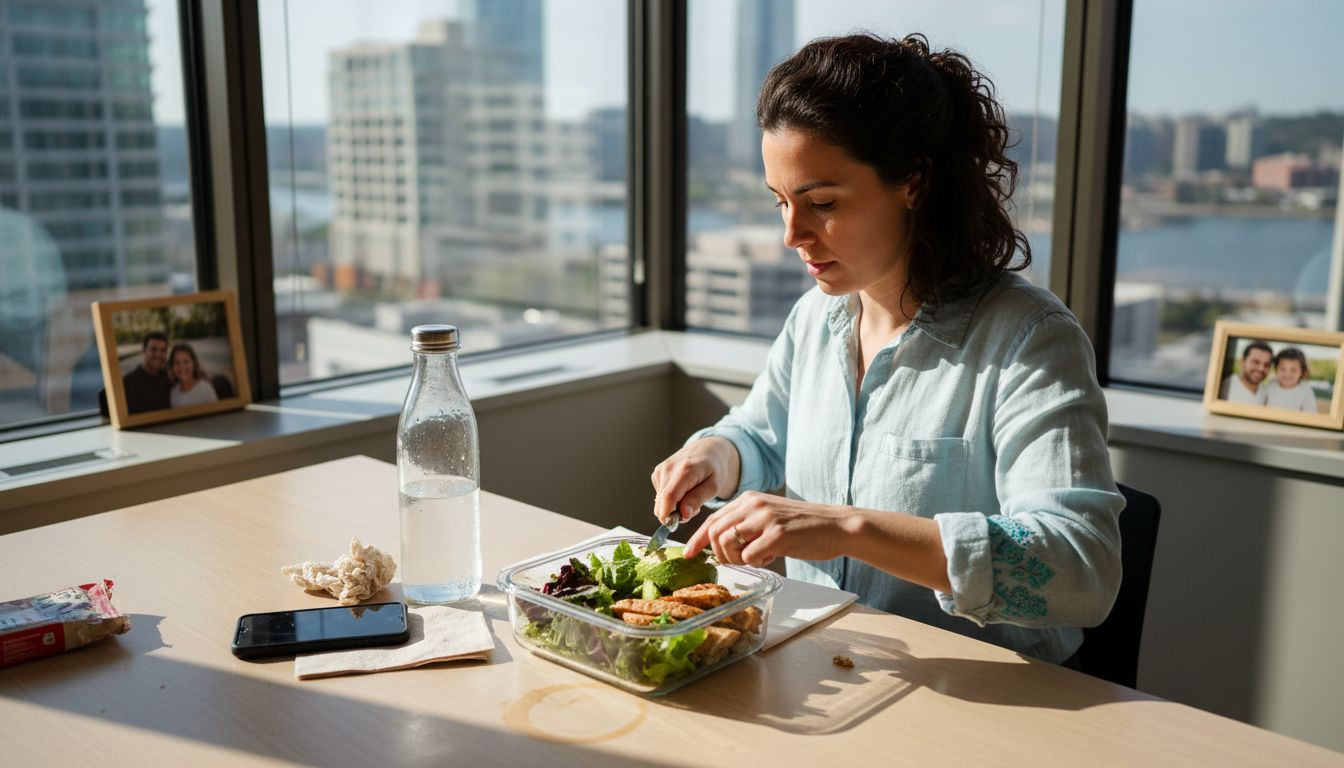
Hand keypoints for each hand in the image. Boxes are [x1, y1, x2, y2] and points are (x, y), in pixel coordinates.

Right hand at [650, 437, 740, 526]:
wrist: (707, 449)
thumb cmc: (714, 469)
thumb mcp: (714, 486)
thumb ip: (698, 499)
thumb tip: (683, 515)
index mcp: (685, 469)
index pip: (669, 496)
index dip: (668, 514)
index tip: (675, 525)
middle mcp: (669, 468)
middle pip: (662, 501)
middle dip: (674, 513)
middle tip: (693, 510)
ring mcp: (661, 470)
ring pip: (660, 501)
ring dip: (673, 506)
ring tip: (690, 497)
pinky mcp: (657, 473)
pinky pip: (660, 496)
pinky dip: (670, 499)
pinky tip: (682, 492)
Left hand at [683, 492, 856, 567]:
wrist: (838, 525)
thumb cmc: (804, 527)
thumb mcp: (770, 517)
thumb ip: (747, 525)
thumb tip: (722, 546)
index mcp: (749, 500)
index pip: (712, 519)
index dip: (697, 539)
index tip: (689, 554)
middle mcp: (753, 505)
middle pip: (715, 533)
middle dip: (719, 554)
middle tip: (737, 562)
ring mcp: (765, 518)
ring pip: (727, 544)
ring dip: (737, 560)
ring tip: (758, 558)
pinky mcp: (778, 534)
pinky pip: (750, 556)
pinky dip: (756, 563)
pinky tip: (772, 558)